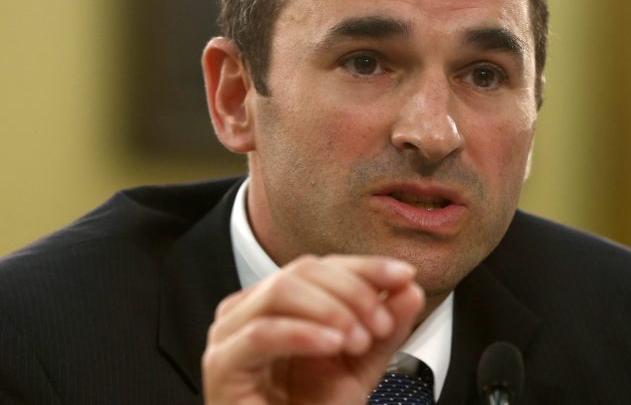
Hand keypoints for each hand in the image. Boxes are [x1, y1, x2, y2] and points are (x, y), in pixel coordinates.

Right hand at [201, 255, 424, 404]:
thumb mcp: (359, 365)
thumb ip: (384, 327)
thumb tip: (408, 288)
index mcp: (278, 303)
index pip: (323, 266)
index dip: (366, 267)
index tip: (404, 276)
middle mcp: (250, 310)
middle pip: (302, 271)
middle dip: (352, 292)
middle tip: (380, 325)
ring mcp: (230, 334)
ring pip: (281, 291)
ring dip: (330, 310)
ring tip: (358, 339)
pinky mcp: (222, 365)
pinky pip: (261, 334)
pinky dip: (303, 333)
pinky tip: (332, 344)